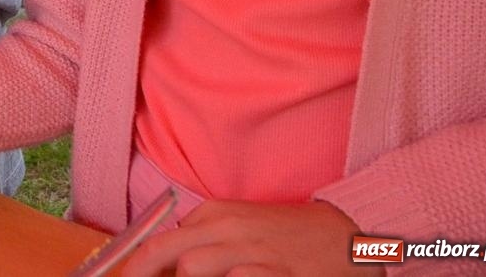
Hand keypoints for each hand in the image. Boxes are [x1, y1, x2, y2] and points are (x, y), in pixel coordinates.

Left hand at [124, 200, 360, 276]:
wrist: (348, 235)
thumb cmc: (287, 236)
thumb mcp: (238, 227)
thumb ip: (202, 241)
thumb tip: (161, 266)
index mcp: (214, 215)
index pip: (158, 242)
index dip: (138, 267)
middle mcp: (227, 229)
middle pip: (164, 252)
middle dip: (141, 272)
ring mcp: (251, 252)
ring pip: (191, 268)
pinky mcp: (276, 273)